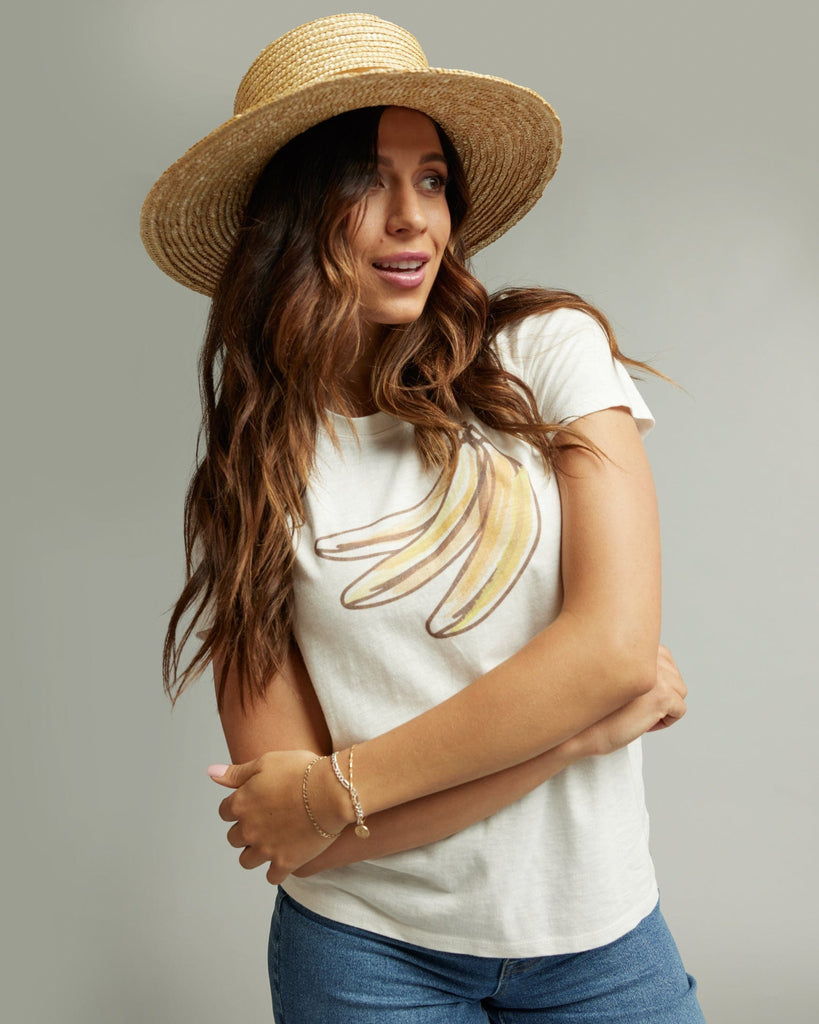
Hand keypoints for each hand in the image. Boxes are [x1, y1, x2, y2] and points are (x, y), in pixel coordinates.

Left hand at [208, 750, 346, 883]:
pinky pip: (272, 876)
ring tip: (272, 842)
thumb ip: (236, 773)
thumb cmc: (301, 771)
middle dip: (245, 830)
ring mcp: (265, 849)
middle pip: (234, 838)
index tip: (253, 804)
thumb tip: (211, 773)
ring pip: (247, 860)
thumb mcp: (266, 762)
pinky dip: (276, 870)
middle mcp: (247, 829)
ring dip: (256, 853)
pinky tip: (285, 858)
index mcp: (240, 804)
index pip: (225, 812)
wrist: (332, 791)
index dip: (238, 807)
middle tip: (265, 822)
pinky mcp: (285, 863)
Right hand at [565, 644, 687, 760]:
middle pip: (674, 674)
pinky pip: (679, 710)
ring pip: (679, 691)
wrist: (578, 727)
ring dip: (665, 705)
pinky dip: (665, 721)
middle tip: (637, 704)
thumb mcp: (611, 671)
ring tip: (640, 713)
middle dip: (661, 691)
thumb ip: (631, 661)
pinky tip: (643, 723)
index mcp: (634, 644)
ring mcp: (656, 674)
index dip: (654, 678)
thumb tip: (655, 666)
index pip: (663, 655)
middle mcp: (647, 655)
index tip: (637, 691)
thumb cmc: (591, 703)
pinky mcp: (661, 695)